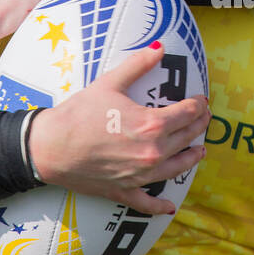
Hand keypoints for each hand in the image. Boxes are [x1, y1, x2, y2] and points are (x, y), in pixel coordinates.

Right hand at [29, 43, 211, 214]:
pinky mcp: (124, 191)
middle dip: (199, 125)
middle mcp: (152, 152)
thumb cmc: (78, 114)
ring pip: (177, 167)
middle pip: (186, 137)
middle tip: (204, 118)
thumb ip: (137, 65)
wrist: (49, 146)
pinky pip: (147, 203)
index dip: (198, 105)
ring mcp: (140, 175)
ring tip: (200, 150)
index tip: (201, 100)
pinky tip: (170, 207)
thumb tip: (159, 47)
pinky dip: (160, 206)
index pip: (187, 113)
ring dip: (192, 158)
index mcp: (152, 125)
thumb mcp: (109, 83)